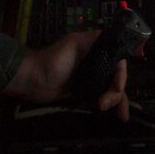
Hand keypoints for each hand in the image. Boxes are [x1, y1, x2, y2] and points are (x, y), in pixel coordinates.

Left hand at [3, 30, 130, 121]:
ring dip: (116, 101)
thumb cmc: (52, 60)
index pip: (118, 59)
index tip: (117, 87)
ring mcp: (93, 76)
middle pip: (118, 76)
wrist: (33, 80)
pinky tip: (119, 115)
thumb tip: (115, 38)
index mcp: (96, 47)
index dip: (121, 74)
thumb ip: (93, 40)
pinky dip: (113, 105)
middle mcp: (98, 60)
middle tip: (104, 103)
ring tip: (111, 112)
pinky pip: (105, 96)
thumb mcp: (73, 44)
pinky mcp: (87, 90)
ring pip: (114, 88)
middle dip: (116, 92)